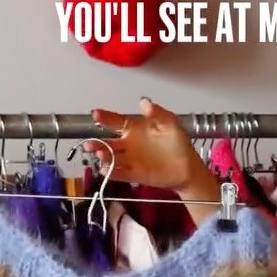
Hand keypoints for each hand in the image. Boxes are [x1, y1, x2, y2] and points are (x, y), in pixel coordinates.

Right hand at [84, 98, 207, 194]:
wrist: (187, 167)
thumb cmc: (178, 143)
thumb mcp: (171, 124)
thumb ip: (157, 113)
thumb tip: (144, 102)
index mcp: (134, 129)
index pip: (116, 121)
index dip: (105, 117)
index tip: (95, 114)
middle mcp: (128, 144)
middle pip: (108, 143)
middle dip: (97, 143)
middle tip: (89, 144)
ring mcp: (130, 160)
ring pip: (111, 157)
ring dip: (103, 156)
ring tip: (99, 154)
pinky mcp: (134, 174)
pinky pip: (119, 173)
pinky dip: (112, 172)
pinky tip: (107, 170)